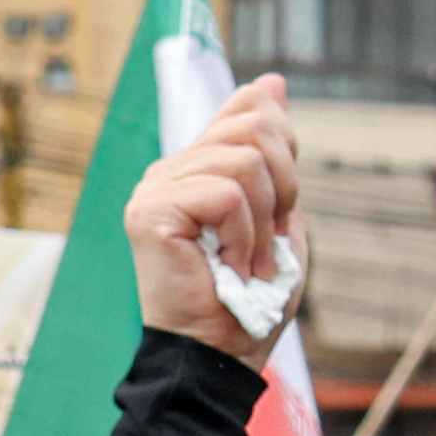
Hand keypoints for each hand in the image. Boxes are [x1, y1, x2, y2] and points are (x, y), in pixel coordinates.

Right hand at [128, 78, 305, 360]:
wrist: (224, 355)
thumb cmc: (252, 299)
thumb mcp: (277, 215)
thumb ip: (272, 151)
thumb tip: (273, 80)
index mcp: (198, 166)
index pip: (247, 107)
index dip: (284, 144)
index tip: (283, 204)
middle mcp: (170, 170)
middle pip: (253, 127)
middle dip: (285, 187)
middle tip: (272, 242)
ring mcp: (156, 188)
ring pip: (244, 161)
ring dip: (265, 224)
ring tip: (251, 264)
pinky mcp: (150, 210)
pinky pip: (226, 194)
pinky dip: (245, 237)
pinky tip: (233, 268)